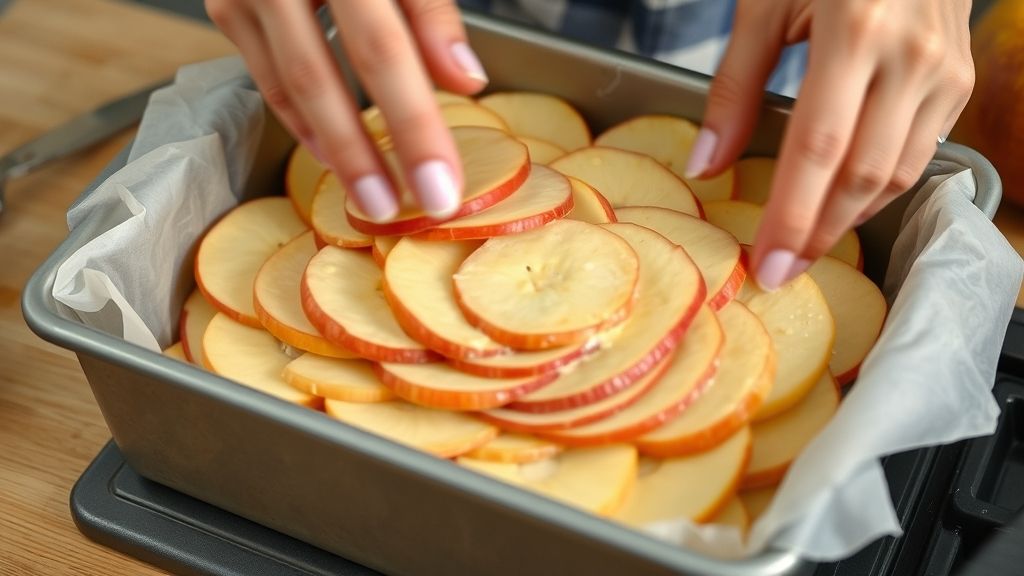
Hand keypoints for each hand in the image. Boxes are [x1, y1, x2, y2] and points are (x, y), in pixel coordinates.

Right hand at [205, 0, 487, 221]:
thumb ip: (431, 10)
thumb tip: (466, 80)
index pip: (382, 50)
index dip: (414, 124)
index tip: (443, 184)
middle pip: (324, 77)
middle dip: (367, 152)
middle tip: (404, 210)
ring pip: (289, 83)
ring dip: (334, 147)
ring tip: (375, 199)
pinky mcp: (225, 2)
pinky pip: (265, 75)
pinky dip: (301, 119)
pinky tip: (332, 153)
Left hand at [688, 0, 973, 289]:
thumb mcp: (764, 6)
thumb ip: (733, 88)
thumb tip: (705, 166)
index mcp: (857, 30)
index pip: (818, 148)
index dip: (792, 215)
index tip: (767, 263)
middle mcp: (911, 56)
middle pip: (862, 174)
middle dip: (819, 232)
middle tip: (781, 271)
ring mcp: (945, 71)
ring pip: (898, 173)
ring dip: (850, 217)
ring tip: (807, 243)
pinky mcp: (959, 80)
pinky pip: (920, 151)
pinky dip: (879, 185)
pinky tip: (845, 200)